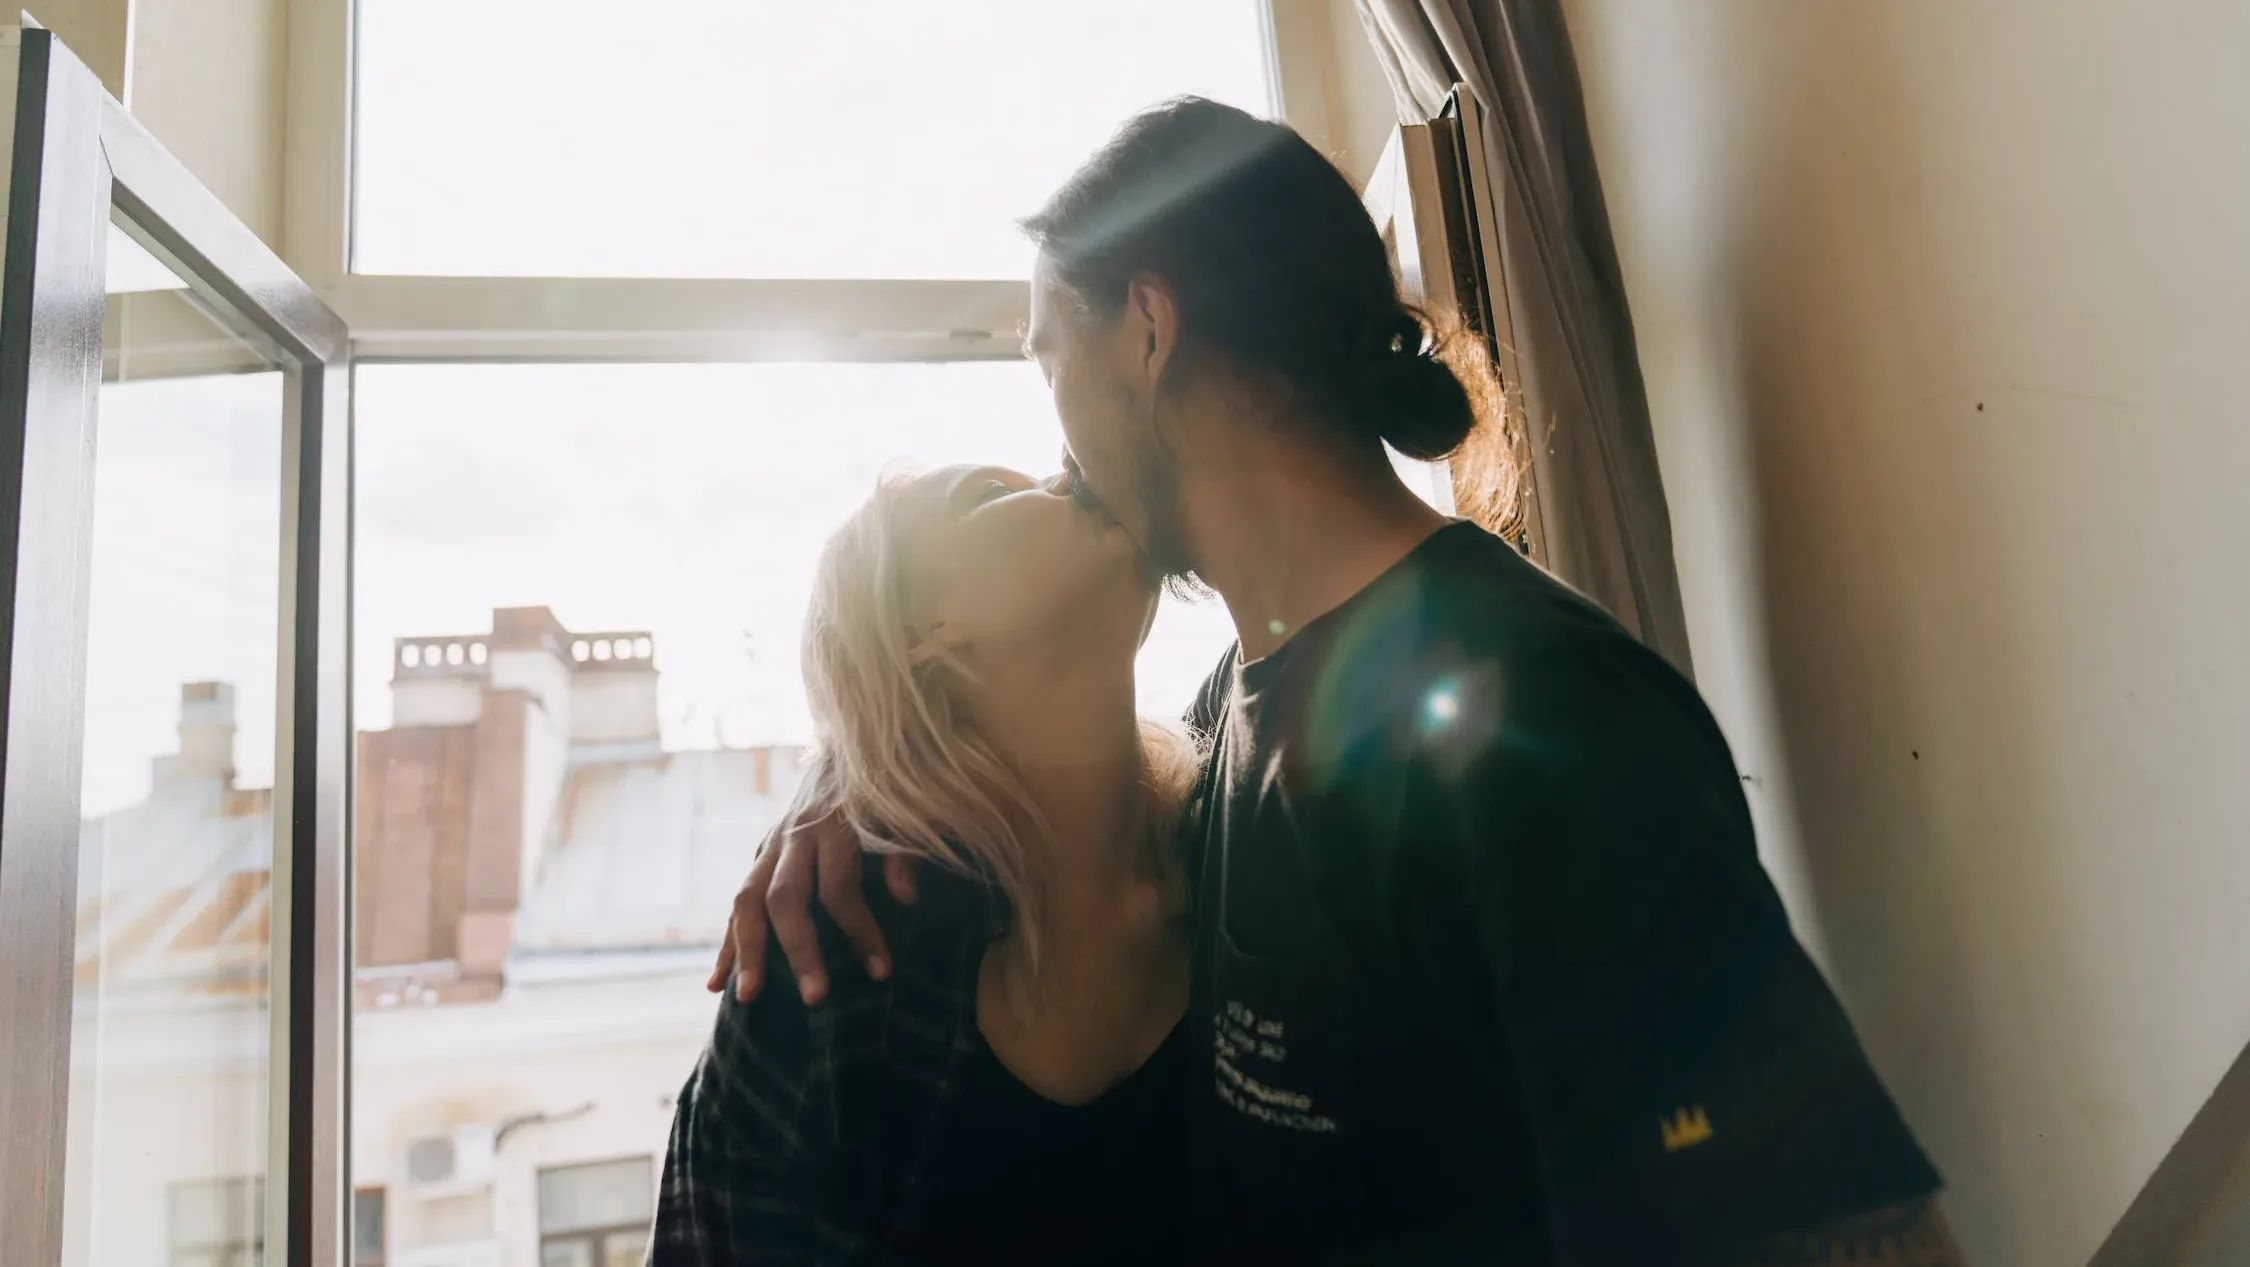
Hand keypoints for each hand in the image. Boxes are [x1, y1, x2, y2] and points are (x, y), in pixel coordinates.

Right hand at [707, 803, 919, 1005]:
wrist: (844, 748)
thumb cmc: (883, 790)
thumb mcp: (904, 813)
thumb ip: (905, 852)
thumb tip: (905, 899)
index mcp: (833, 825)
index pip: (838, 887)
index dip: (860, 930)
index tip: (880, 971)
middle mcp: (794, 836)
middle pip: (785, 898)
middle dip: (798, 950)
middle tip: (814, 998)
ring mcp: (770, 847)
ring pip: (747, 900)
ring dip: (746, 951)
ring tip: (748, 997)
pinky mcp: (760, 856)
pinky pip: (737, 904)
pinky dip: (727, 944)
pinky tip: (717, 983)